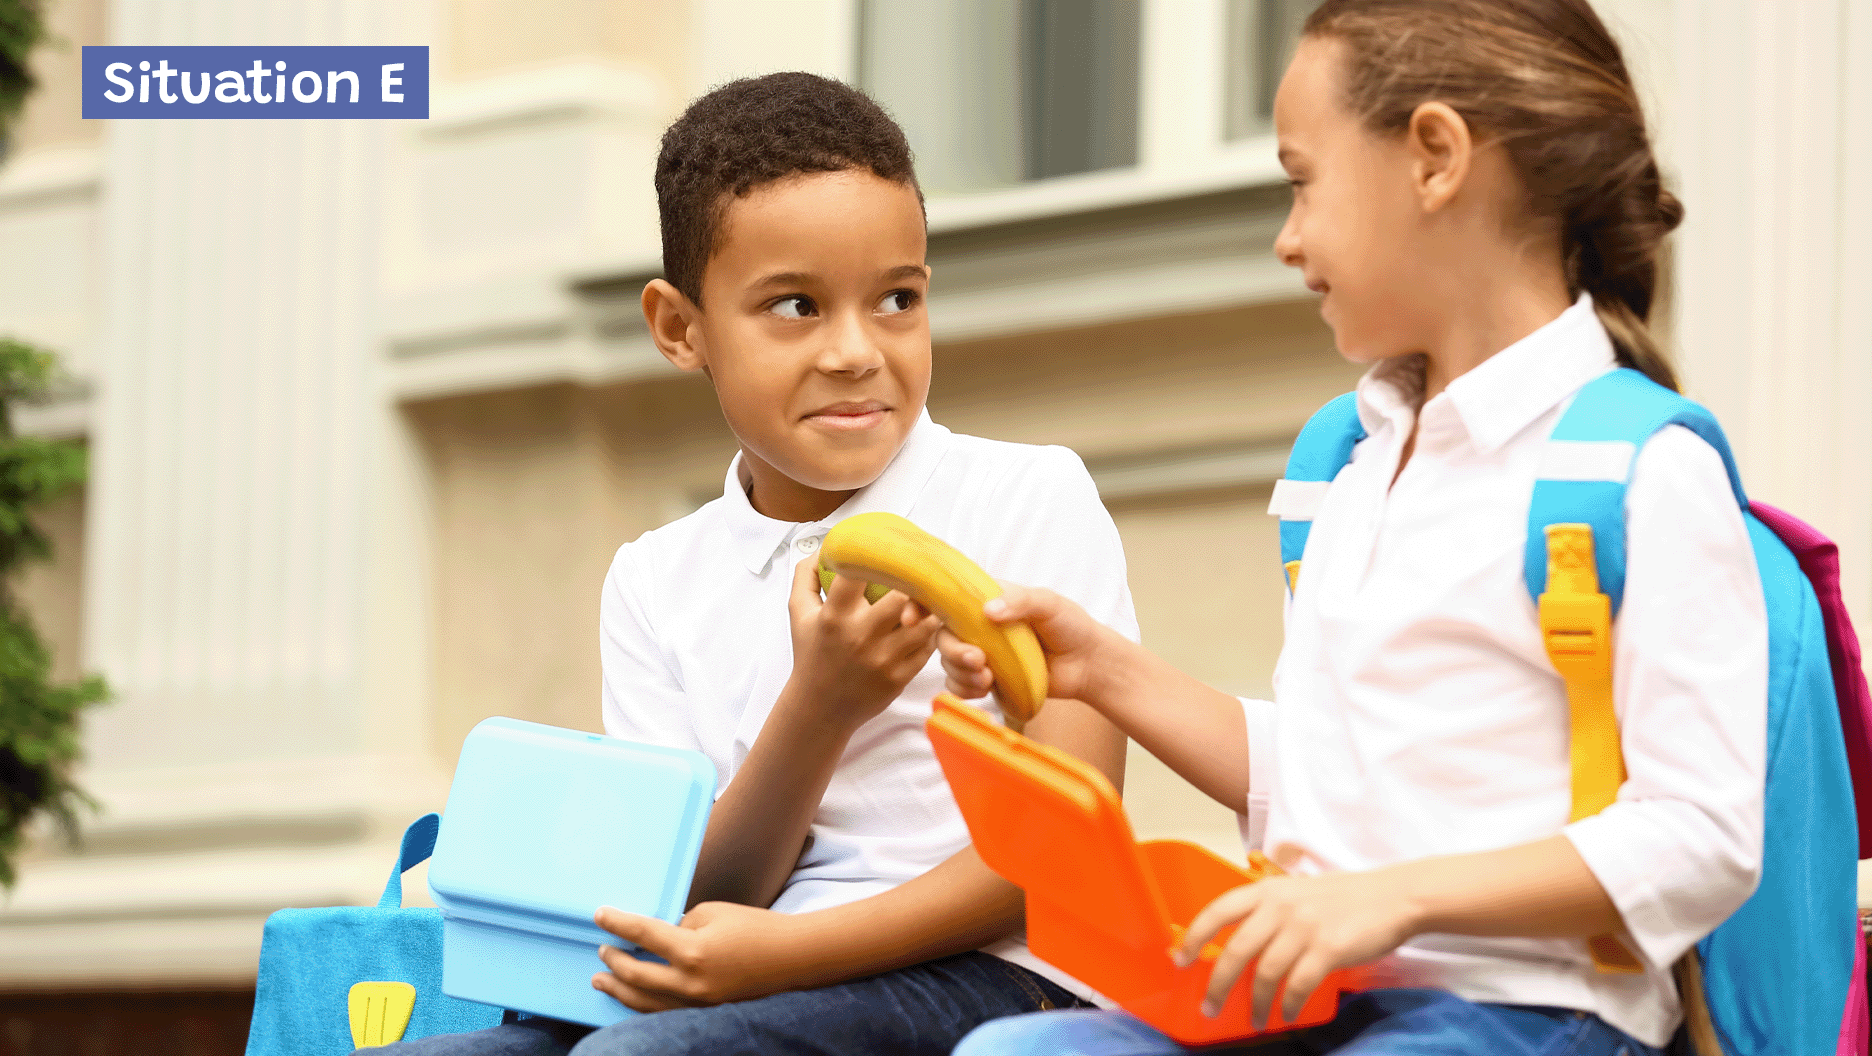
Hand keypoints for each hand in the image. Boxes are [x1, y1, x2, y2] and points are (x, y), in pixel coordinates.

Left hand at [592, 901, 802, 1010]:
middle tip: (601, 948)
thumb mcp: (712, 913)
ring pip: (644, 1001)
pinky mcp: (704, 1010)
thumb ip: (681, 925)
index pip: (643, 934)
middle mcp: (690, 982)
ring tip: (601, 980)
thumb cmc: (756, 928)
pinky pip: (663, 1011)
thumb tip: (661, 937)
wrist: (792, 958)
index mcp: (693, 950)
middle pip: (636, 974)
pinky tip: (632, 996)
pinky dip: (642, 1003)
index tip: (600, 915)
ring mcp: (697, 1001)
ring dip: (619, 989)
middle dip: (613, 960)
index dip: (618, 923)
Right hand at [786, 555, 941, 727]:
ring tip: (928, 595)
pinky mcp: (900, 677)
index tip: (884, 549)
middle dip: (911, 581)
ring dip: (928, 606)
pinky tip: (925, 621)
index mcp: (834, 617)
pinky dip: (931, 631)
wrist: (819, 708)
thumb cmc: (811, 655)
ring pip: (923, 622)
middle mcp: (860, 637)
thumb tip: (826, 546)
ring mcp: (883, 660)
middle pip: (901, 597)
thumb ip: (806, 575)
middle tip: (919, 570)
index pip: (856, 574)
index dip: (872, 556)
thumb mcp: (798, 613)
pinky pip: (928, 646)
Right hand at [920, 584, 1114, 704]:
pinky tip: (987, 689)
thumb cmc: (1070, 626)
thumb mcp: (1050, 604)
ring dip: (962, 674)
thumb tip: (988, 610)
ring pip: (948, 664)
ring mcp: (981, 653)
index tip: (912, 619)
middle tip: (979, 662)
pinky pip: (959, 687)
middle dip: (954, 652)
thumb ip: (1020, 602)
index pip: (944, 596)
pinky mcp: (987, 679)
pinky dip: (966, 691)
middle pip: (942, 637)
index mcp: (986, 599)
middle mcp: (977, 626)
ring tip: (990, 679)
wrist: (1087, 664)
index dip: (920, 604)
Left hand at [1174, 870, 1416, 1029]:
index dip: (1195, 936)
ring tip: (1254, 1020)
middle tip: (1208, 1006)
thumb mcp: (1296, 892)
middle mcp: (1281, 906)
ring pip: (1265, 973)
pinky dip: (1288, 1004)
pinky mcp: (1329, 948)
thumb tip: (1236, 946)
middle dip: (1218, 983)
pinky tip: (1286, 1014)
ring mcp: (1305, 926)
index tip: (1180, 960)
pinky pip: (1297, 985)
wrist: (1392, 897)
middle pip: (1236, 950)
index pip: (1218, 910)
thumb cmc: (1342, 898)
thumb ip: (1267, 912)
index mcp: (1268, 890)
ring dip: (1255, 1002)